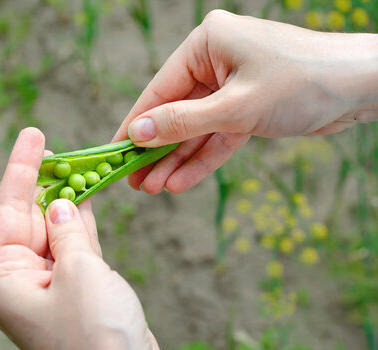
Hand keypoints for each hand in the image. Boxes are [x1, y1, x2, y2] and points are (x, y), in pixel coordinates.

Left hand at [0, 128, 162, 349]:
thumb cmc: (97, 336)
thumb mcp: (80, 272)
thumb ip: (68, 232)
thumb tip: (61, 205)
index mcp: (5, 281)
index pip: (8, 211)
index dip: (21, 169)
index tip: (33, 134)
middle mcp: (22, 281)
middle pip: (31, 217)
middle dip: (45, 182)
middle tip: (58, 146)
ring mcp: (51, 285)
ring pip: (56, 229)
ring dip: (68, 199)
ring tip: (77, 162)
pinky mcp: (78, 289)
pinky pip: (76, 245)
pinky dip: (83, 221)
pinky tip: (87, 195)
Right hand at [113, 10, 377, 193]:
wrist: (362, 87)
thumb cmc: (302, 83)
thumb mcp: (235, 107)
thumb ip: (183, 122)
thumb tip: (137, 132)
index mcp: (207, 44)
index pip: (160, 89)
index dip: (136, 124)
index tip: (114, 152)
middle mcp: (216, 62)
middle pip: (176, 112)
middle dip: (157, 149)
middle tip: (133, 181)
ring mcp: (231, 85)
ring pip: (195, 129)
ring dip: (176, 159)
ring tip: (152, 189)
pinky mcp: (247, 108)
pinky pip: (218, 136)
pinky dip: (202, 159)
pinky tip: (180, 182)